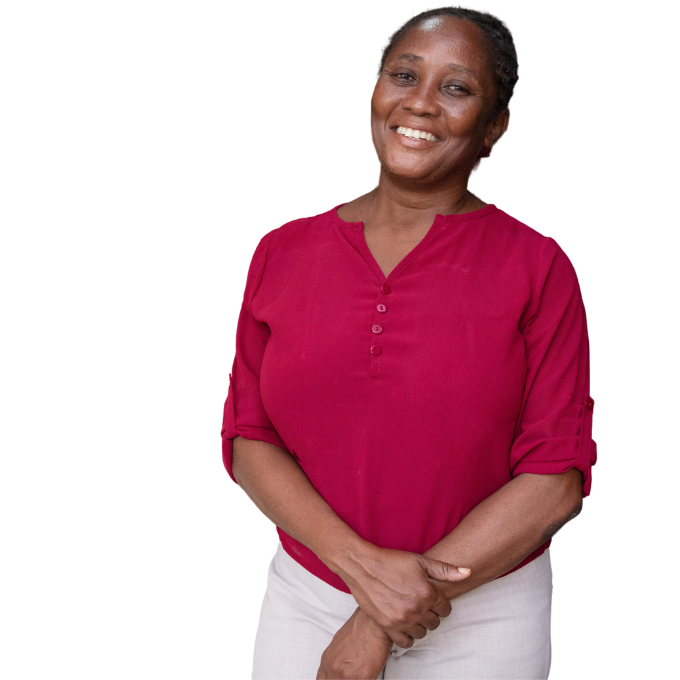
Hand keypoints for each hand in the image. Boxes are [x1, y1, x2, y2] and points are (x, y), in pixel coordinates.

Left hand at [316, 608, 392, 679]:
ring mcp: (347, 675)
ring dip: (353, 679)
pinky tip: (368, 674)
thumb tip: (338, 669)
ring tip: (359, 673)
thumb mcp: (339, 644)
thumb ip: (336, 661)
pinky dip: (366, 679)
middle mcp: (334, 669)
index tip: (335, 678)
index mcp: (327, 661)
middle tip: (350, 676)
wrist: (373, 623)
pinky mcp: (362, 678)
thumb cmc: (360, 627)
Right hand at [339, 547, 470, 647]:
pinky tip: (403, 624)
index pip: (446, 609)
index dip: (440, 604)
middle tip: (420, 604)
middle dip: (430, 614)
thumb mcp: (420, 561)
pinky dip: (407, 635)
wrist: (363, 566)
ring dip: (419, 624)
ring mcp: (403, 619)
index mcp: (428, 592)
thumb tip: (468, 572)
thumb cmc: (391, 561)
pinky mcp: (389, 626)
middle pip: (435, 622)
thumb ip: (445, 569)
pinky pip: (405, 642)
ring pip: (422, 633)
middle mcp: (418, 608)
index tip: (431, 598)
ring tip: (411, 612)